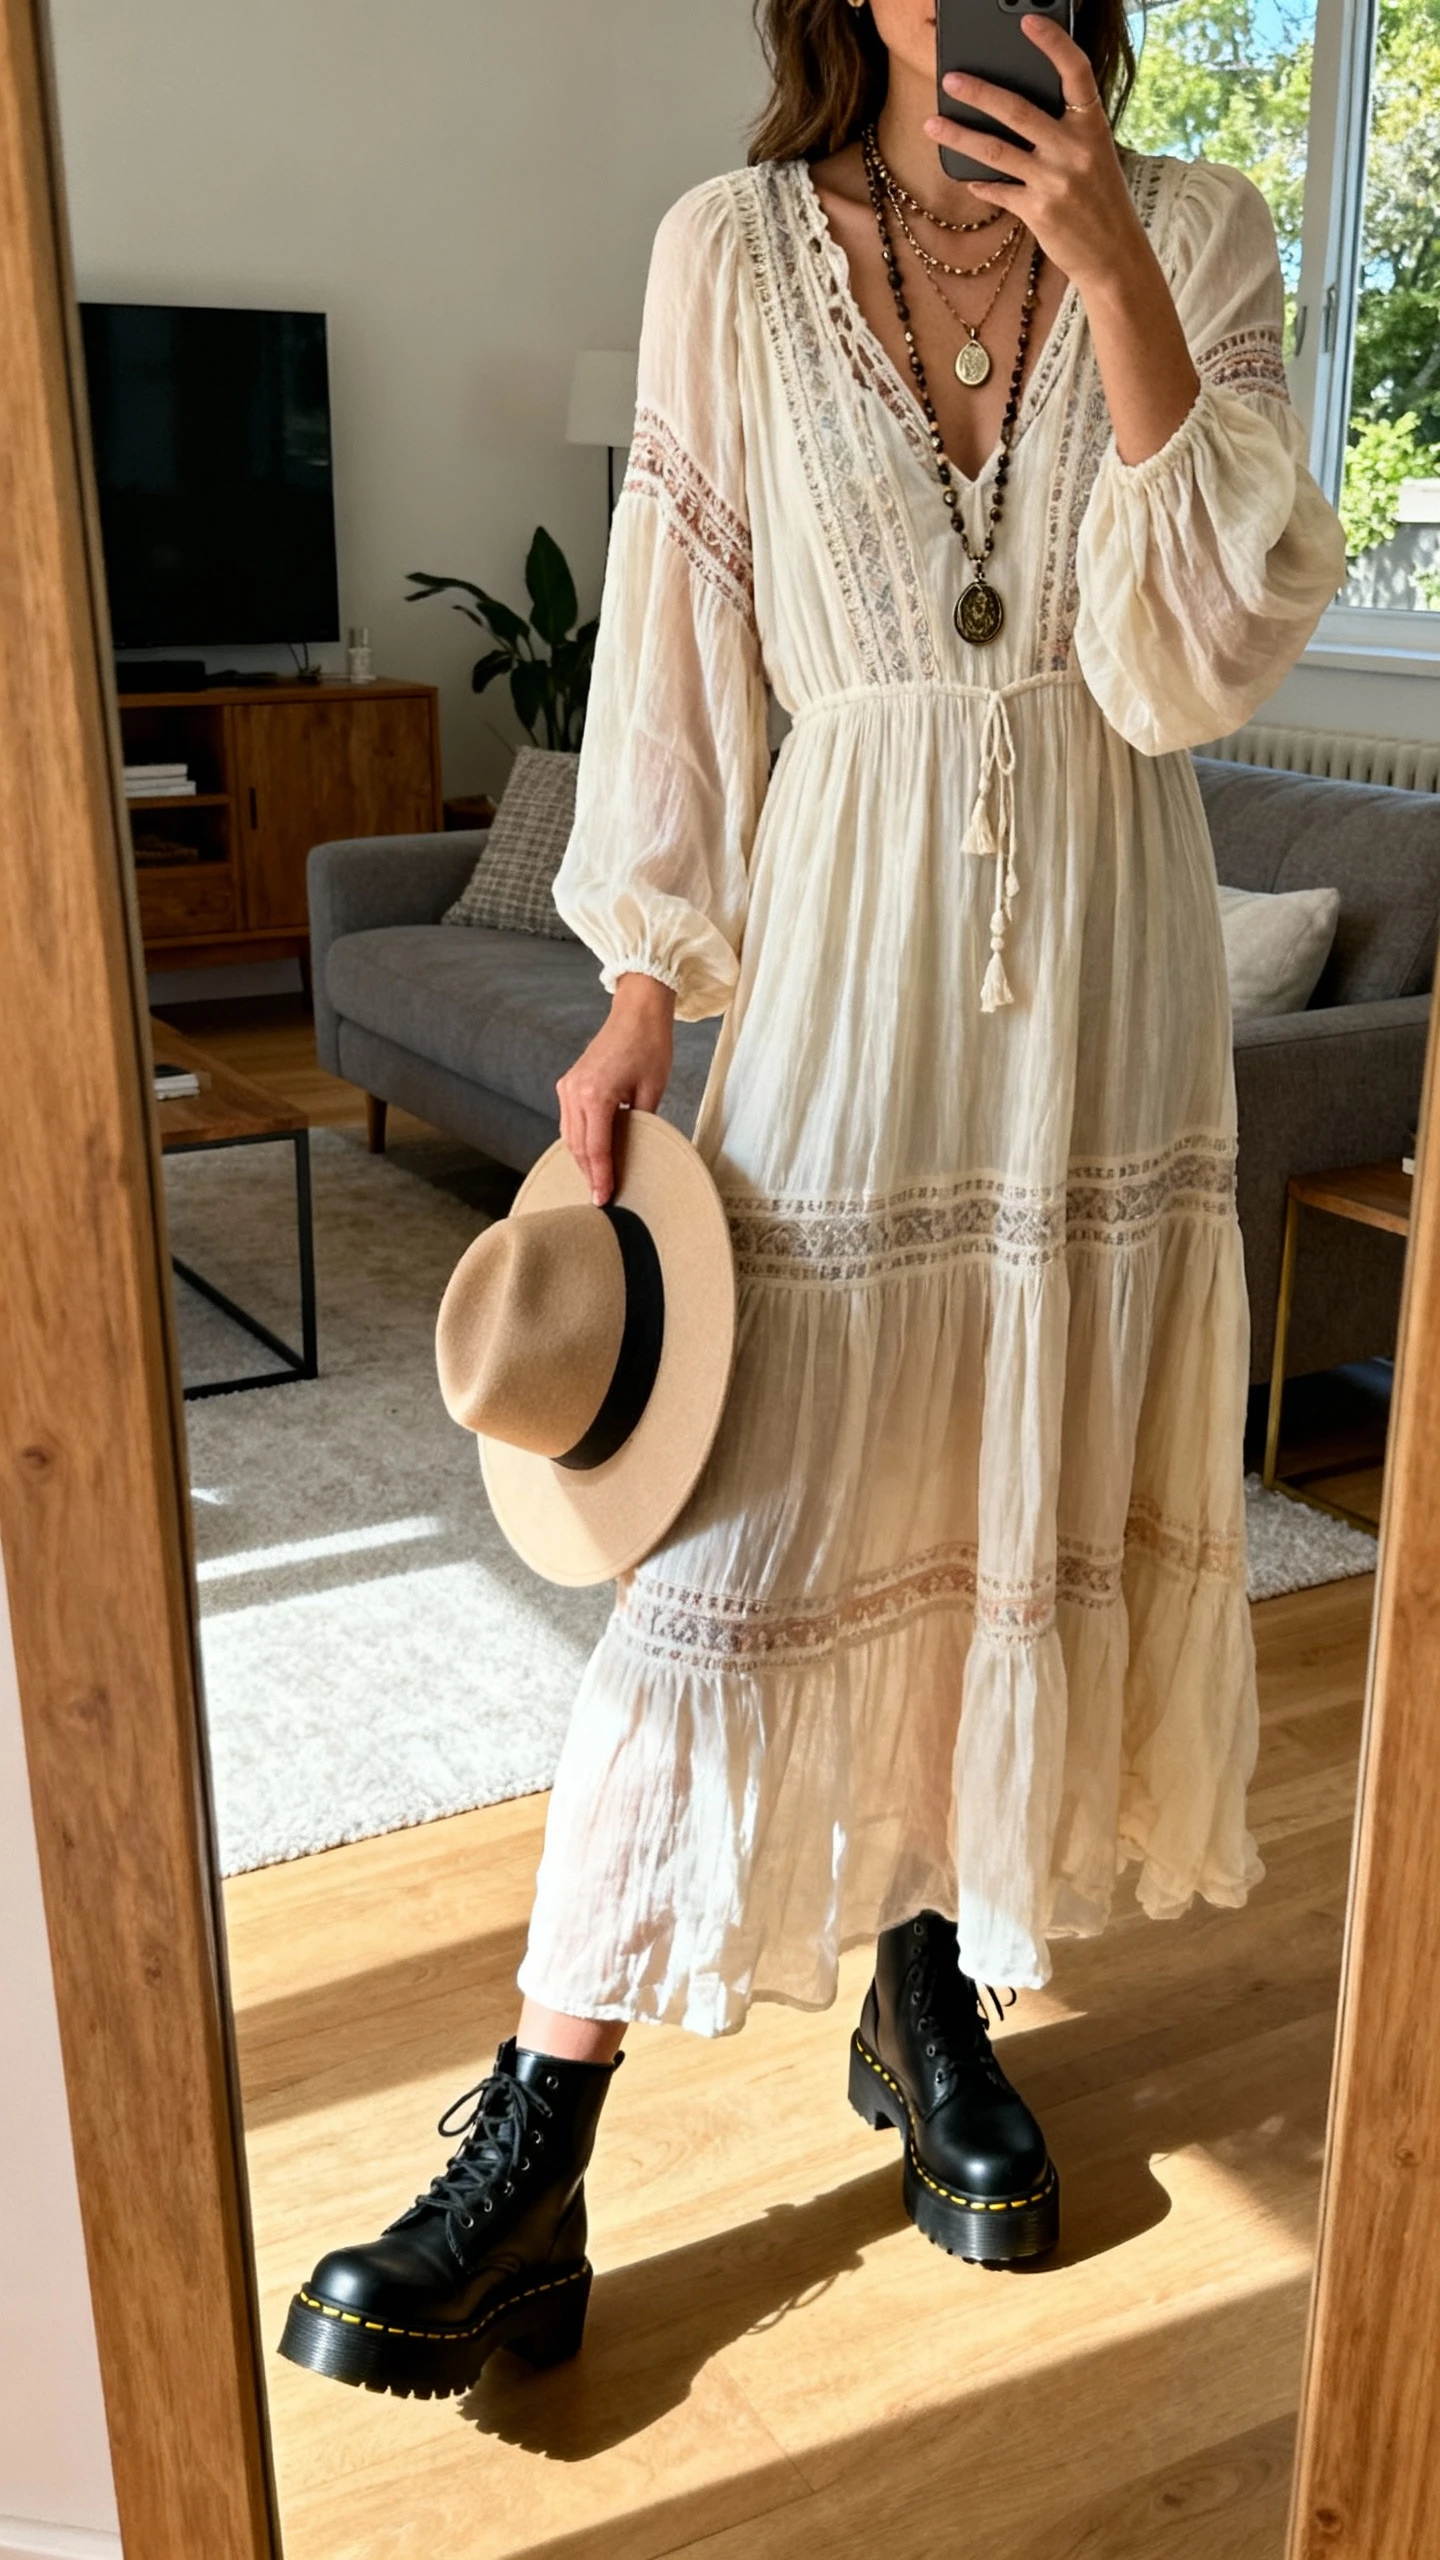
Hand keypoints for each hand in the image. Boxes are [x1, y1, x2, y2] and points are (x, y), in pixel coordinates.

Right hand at [556, 971, 674, 1205]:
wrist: (637, 1013)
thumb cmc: (650, 1047)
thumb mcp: (652, 1092)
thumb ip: (640, 1125)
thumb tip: (634, 1153)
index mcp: (596, 1095)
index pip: (596, 1149)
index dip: (600, 1178)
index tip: (603, 1200)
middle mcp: (575, 1092)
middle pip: (578, 1147)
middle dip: (589, 1174)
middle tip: (602, 1198)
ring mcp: (568, 1086)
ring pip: (569, 1136)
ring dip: (582, 1159)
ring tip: (598, 1180)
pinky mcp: (569, 1083)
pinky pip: (569, 1121)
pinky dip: (579, 1140)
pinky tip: (592, 1153)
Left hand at [925, 17, 1141, 293]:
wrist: (1114, 255)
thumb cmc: (1101, 199)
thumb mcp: (1095, 154)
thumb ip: (1065, 130)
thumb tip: (1017, 112)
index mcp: (1093, 126)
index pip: (1076, 72)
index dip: (1053, 43)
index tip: (1027, 21)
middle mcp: (1074, 149)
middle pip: (1018, 110)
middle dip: (979, 92)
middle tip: (950, 79)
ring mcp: (1054, 181)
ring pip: (996, 151)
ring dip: (960, 135)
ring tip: (932, 124)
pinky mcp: (1037, 210)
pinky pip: (998, 190)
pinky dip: (980, 183)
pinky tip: (967, 177)